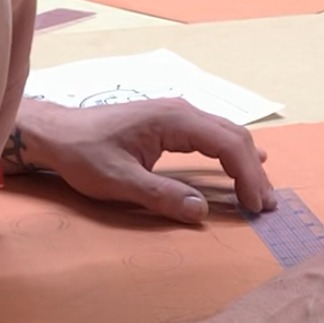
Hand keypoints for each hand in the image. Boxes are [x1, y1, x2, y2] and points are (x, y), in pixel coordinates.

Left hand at [7, 97, 275, 223]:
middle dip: (254, 172)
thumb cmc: (83, 155)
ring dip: (246, 163)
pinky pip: (212, 135)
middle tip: (266, 205)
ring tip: (260, 193)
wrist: (57, 133)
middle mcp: (181, 111)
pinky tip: (244, 167)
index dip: (247, 176)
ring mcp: (177, 114)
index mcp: (174, 120)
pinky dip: (231, 155)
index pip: (228, 145)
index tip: (255, 206)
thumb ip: (161, 196)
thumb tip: (201, 211)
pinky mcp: (170, 123)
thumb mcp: (119, 182)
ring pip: (226, 134)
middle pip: (234, 137)